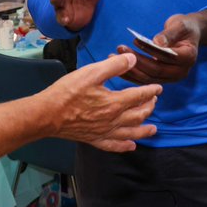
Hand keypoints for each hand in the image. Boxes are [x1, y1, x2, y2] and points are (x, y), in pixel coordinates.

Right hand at [45, 53, 159, 151]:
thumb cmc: (68, 92)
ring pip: (131, 133)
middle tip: (154, 101)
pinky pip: (113, 145)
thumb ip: (114, 66)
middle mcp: (114, 120)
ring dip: (144, 130)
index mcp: (115, 102)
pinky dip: (124, 146)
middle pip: (138, 115)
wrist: (47, 114)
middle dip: (149, 107)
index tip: (158, 88)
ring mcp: (104, 132)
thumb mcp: (91, 72)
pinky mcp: (94, 139)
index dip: (151, 91)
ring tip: (153, 129)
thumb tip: (132, 60)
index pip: (139, 96)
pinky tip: (131, 146)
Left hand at [115, 13, 199, 84]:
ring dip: (129, 69)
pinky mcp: (162, 79)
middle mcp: (181, 72)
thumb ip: (169, 34)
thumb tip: (156, 42)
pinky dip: (131, 74)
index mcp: (188, 58)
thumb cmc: (185, 27)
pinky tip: (117, 67)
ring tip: (113, 56)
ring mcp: (171, 78)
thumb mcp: (180, 25)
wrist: (189, 35)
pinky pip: (144, 79)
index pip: (166, 57)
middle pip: (155, 71)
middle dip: (135, 61)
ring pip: (148, 78)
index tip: (134, 40)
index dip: (150, 50)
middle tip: (119, 49)